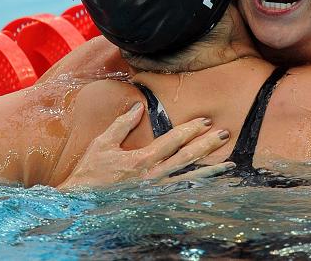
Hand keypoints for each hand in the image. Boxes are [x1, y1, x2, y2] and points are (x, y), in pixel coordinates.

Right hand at [58, 102, 233, 188]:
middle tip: (224, 134)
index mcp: (142, 160)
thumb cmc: (91, 173)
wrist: (80, 204)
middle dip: (207, 145)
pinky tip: (212, 186)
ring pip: (189, 179)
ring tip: (229, 164)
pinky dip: (198, 190)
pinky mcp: (155, 202)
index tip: (205, 120)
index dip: (191, 129)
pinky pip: (182, 195)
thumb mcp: (103, 144)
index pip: (173, 141)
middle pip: (187, 158)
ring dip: (210, 170)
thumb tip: (139, 107)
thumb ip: (122, 124)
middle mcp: (153, 176)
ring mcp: (156, 192)